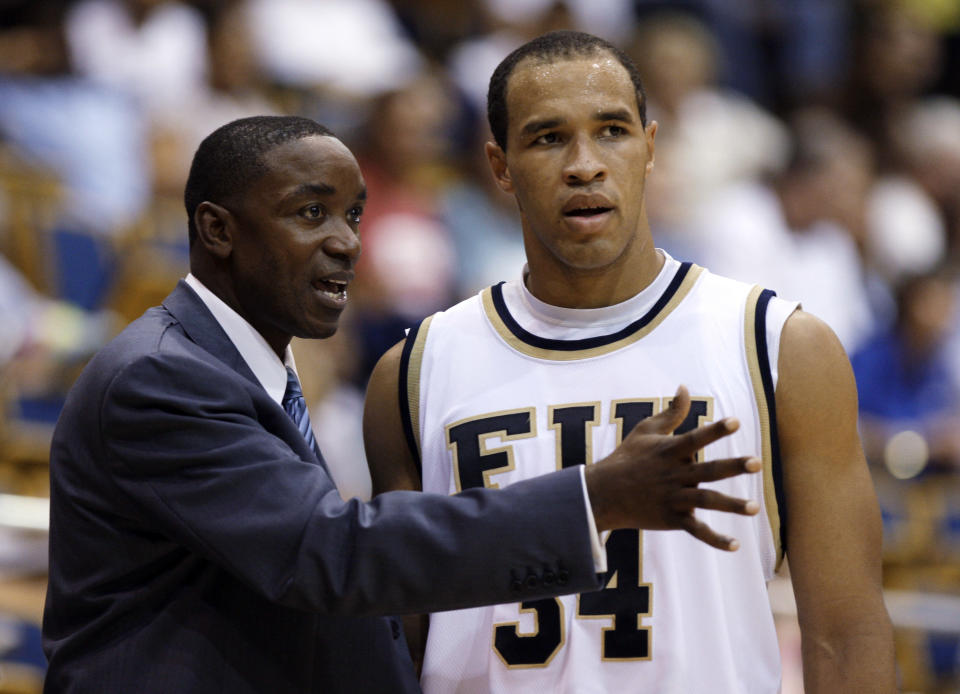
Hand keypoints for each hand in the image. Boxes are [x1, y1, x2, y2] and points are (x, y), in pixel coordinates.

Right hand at [584, 385, 759, 548]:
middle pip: (707, 470)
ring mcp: (673, 498)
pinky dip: (715, 539)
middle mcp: (673, 475)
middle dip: (732, 466)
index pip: (695, 439)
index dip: (715, 430)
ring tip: (754, 507)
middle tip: (757, 462)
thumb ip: (671, 412)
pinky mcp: (672, 519)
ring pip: (706, 502)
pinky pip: (696, 530)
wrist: (603, 494)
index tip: (735, 422)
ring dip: (730, 505)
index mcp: (668, 452)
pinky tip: (735, 546)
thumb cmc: (627, 458)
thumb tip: (685, 387)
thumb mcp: (646, 431)